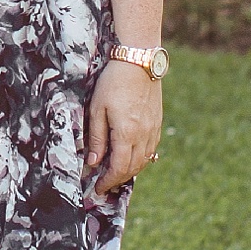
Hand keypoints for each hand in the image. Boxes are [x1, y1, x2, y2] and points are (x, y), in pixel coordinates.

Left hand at [86, 61, 161, 193]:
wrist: (138, 61)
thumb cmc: (113, 82)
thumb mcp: (97, 109)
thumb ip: (96, 138)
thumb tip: (93, 162)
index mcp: (126, 133)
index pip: (118, 168)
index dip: (107, 181)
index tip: (97, 188)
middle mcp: (143, 135)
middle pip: (132, 168)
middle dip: (117, 180)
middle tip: (104, 185)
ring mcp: (153, 130)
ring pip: (144, 160)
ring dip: (129, 171)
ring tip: (115, 174)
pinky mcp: (157, 122)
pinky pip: (151, 149)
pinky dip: (140, 159)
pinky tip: (130, 157)